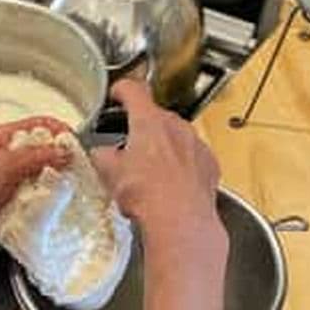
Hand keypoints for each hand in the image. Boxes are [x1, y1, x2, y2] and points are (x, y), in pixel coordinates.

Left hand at [0, 116, 71, 249]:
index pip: (42, 125)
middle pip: (50, 152)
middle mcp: (15, 158)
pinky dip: (53, 202)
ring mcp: (20, 181)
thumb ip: (36, 156)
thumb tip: (64, 151)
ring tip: (69, 188)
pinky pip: (45, 200)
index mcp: (7, 139)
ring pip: (50, 177)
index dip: (60, 131)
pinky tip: (58, 205)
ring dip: (60, 183)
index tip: (74, 143)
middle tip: (76, 169)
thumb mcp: (4, 164)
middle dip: (64, 160)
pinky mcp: (23, 203)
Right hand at [92, 80, 225, 258]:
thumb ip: (102, 156)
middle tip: (128, 147)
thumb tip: (100, 154)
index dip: (121, 90)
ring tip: (149, 173)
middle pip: (156, 117)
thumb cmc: (146, 192)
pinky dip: (181, 166)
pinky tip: (170, 186)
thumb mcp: (109, 173)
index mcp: (149, 120)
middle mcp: (176, 126)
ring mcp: (196, 144)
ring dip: (163, 148)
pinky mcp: (209, 165)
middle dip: (142, 129)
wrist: (181, 220)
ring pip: (176, 137)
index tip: (117, 93)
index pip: (133, 90)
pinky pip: (192, 158)